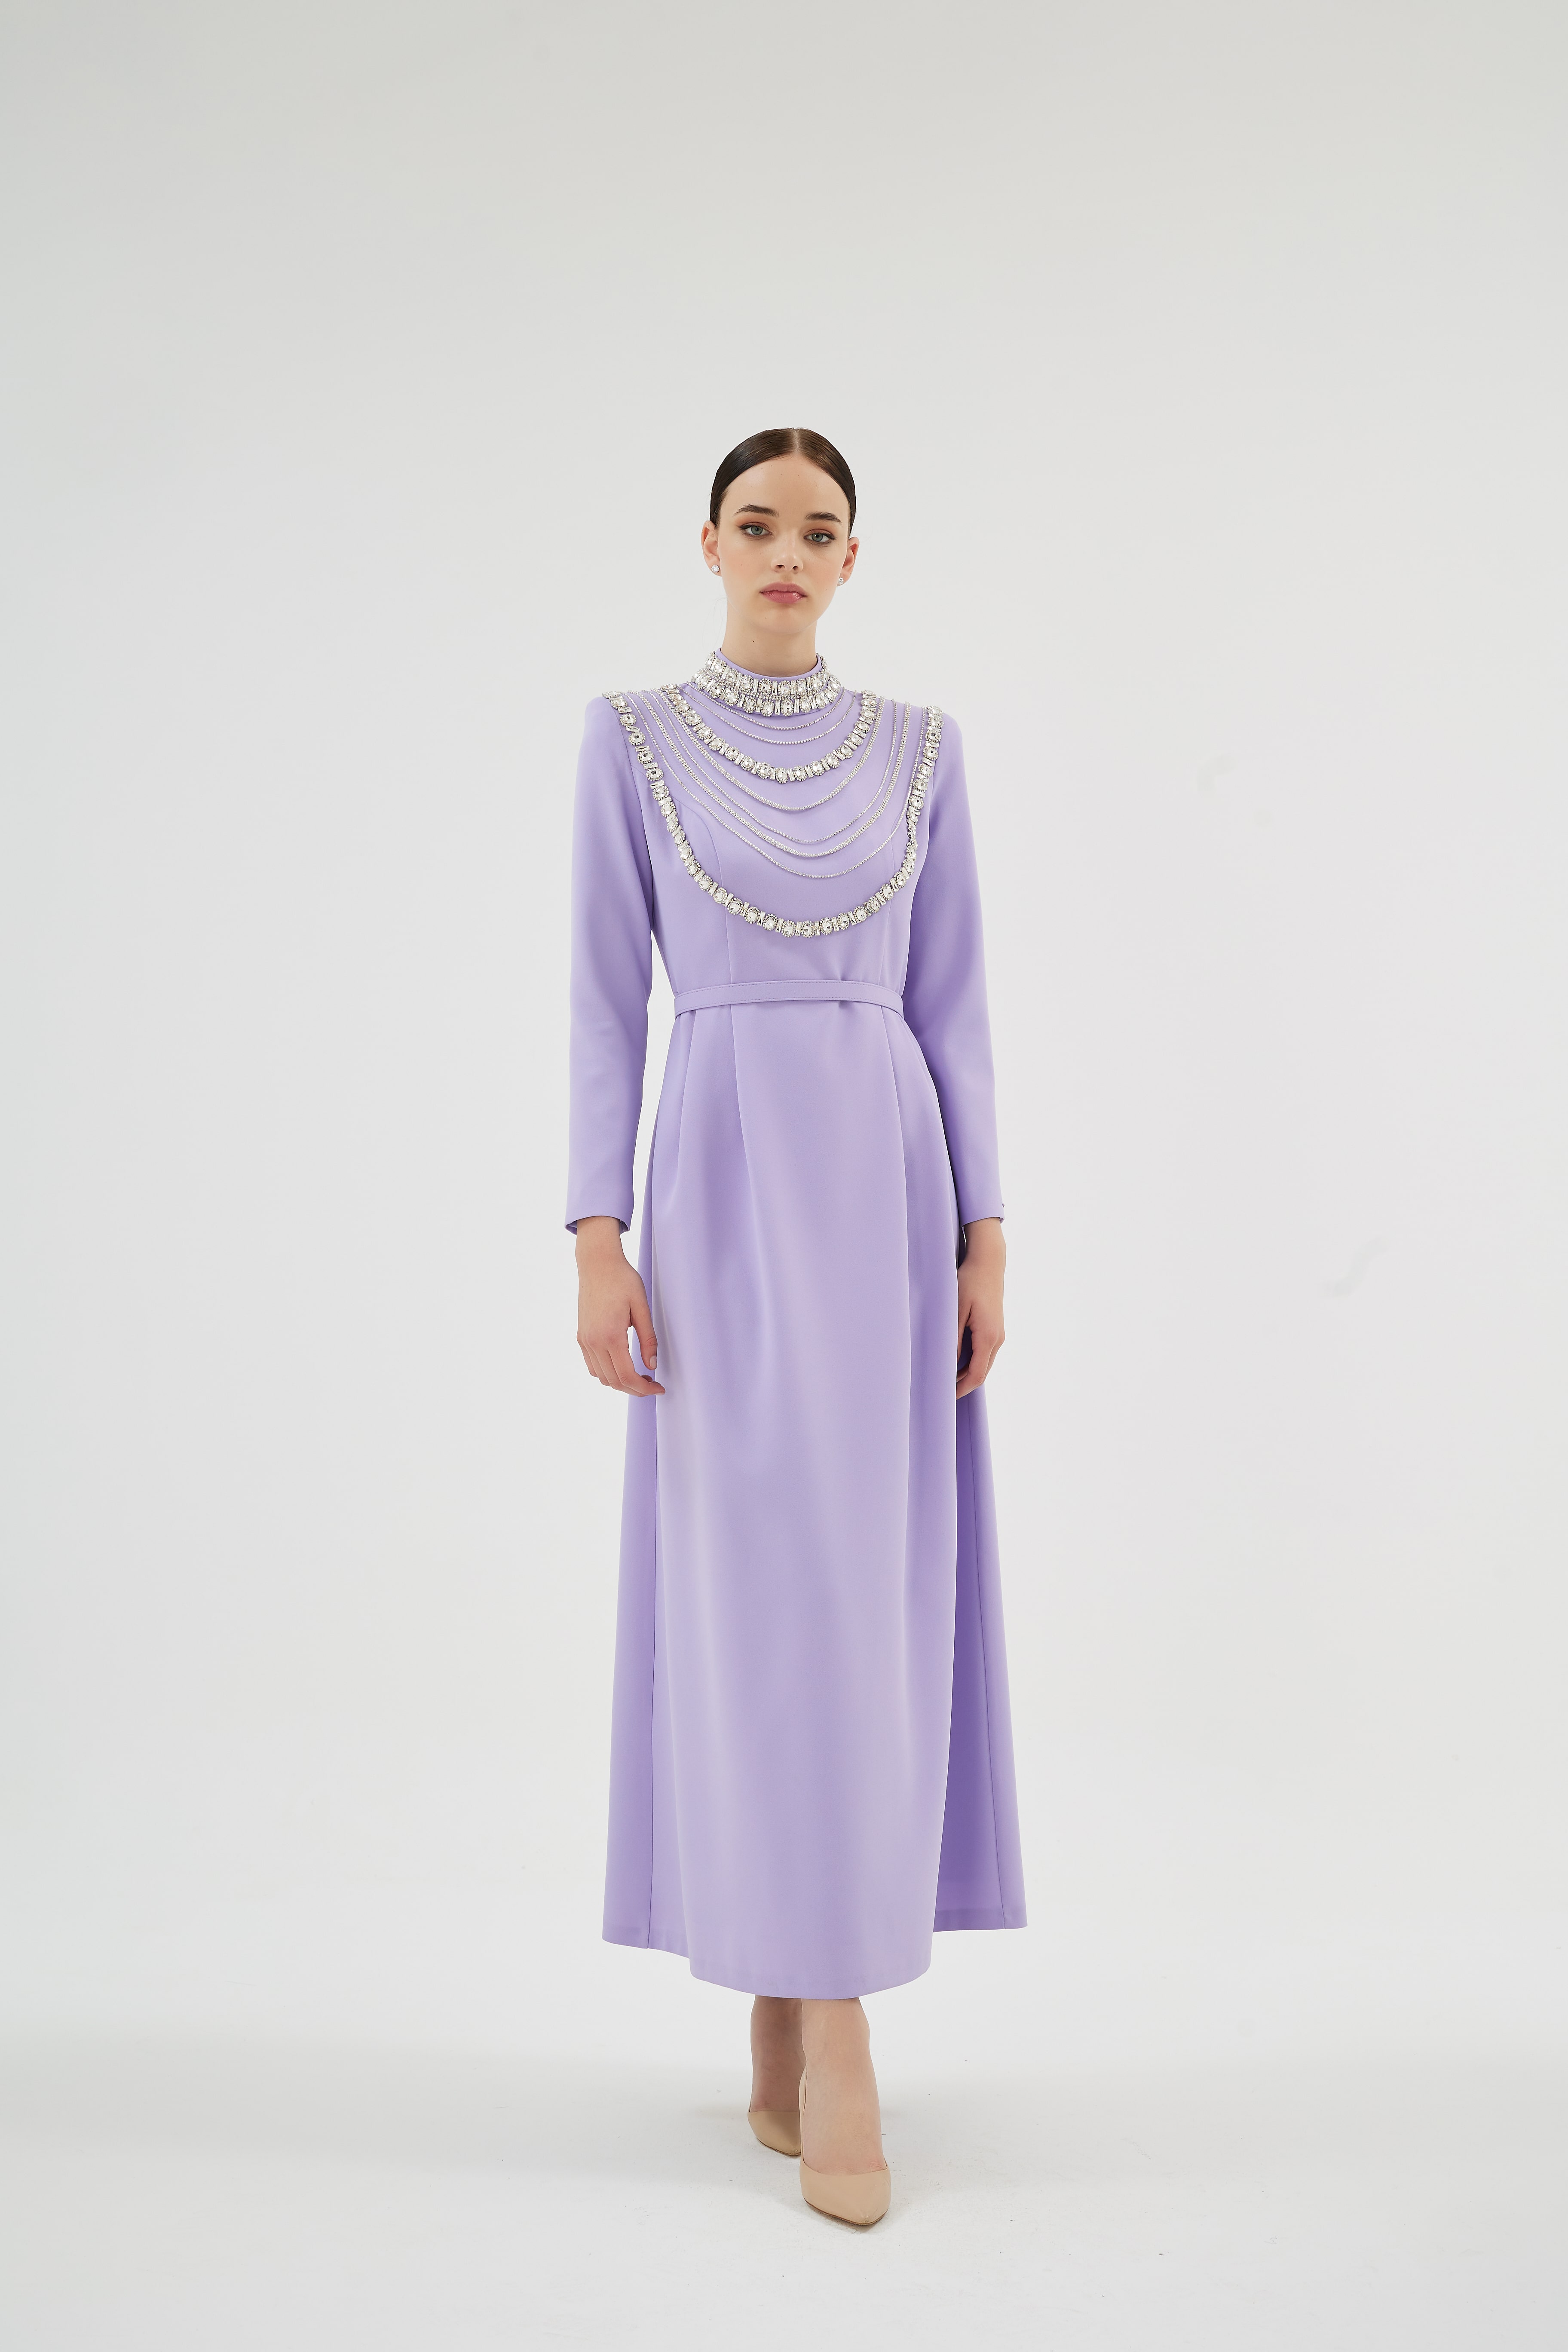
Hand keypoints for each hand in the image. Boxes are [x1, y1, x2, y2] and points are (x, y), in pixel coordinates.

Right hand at [575, 1217, 664, 1395]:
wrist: (597, 1264)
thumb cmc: (622, 1280)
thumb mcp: (642, 1307)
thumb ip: (648, 1339)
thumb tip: (651, 1366)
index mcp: (611, 1335)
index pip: (627, 1376)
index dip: (644, 1388)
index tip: (659, 1388)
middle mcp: (593, 1342)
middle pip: (614, 1381)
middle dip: (635, 1389)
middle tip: (652, 1385)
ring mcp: (585, 1340)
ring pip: (601, 1377)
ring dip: (620, 1383)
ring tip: (639, 1377)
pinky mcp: (581, 1336)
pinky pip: (592, 1366)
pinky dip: (607, 1373)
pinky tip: (621, 1366)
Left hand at [956, 1218, 1004, 1398]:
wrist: (988, 1262)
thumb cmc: (969, 1282)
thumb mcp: (956, 1310)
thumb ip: (953, 1339)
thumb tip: (947, 1365)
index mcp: (988, 1337)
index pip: (976, 1375)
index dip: (961, 1389)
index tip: (945, 1397)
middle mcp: (998, 1338)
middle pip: (981, 1373)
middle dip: (963, 1384)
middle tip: (941, 1391)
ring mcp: (999, 1334)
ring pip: (983, 1363)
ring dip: (966, 1372)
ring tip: (944, 1377)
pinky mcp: (996, 1328)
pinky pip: (984, 1352)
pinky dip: (971, 1360)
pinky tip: (955, 1359)